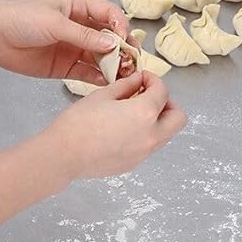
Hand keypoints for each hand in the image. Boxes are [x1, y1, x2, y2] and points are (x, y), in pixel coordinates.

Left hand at [0, 0, 132, 83]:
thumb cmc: (20, 18)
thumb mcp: (55, 23)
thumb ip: (85, 35)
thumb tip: (113, 43)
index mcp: (80, 8)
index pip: (110, 15)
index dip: (121, 27)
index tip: (124, 40)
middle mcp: (82, 28)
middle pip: (111, 39)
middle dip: (123, 50)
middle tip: (130, 62)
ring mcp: (75, 48)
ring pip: (102, 58)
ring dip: (114, 66)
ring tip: (122, 76)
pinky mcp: (67, 67)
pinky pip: (89, 73)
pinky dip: (100, 78)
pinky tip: (107, 83)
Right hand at [46, 71, 186, 180]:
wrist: (63, 155)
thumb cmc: (78, 123)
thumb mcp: (103, 95)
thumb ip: (126, 86)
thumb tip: (138, 81)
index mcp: (144, 114)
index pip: (162, 92)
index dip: (154, 80)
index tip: (143, 78)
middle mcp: (151, 135)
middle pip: (178, 118)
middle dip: (168, 103)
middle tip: (149, 96)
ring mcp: (144, 153)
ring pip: (166, 134)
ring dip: (158, 120)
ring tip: (135, 112)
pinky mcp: (134, 163)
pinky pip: (150, 146)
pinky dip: (146, 134)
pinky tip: (125, 128)